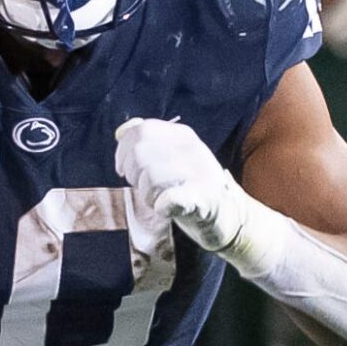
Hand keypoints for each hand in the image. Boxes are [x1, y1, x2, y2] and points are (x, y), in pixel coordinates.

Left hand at [115, 117, 248, 253]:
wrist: (226, 215)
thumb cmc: (189, 186)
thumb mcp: (170, 156)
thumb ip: (147, 142)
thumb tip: (120, 132)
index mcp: (181, 134)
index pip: (140, 130)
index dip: (123, 151)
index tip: (123, 170)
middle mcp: (191, 148)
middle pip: (140, 153)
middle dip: (133, 174)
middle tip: (145, 188)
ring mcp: (199, 172)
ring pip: (150, 178)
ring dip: (148, 195)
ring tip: (161, 201)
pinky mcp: (202, 199)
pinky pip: (170, 198)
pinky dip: (162, 206)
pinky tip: (167, 208)